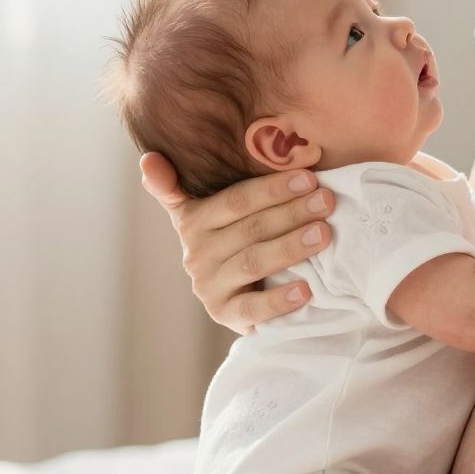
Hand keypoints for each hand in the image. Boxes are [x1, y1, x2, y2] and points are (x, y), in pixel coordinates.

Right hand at [137, 153, 334, 334]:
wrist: (233, 291)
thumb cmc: (231, 237)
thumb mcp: (208, 207)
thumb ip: (179, 183)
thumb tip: (148, 158)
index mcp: (194, 220)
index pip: (236, 200)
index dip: (271, 188)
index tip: (309, 177)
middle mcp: (196, 253)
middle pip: (250, 228)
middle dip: (293, 211)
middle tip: (327, 201)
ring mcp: (208, 285)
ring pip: (253, 262)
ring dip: (291, 247)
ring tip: (324, 234)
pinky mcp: (223, 314)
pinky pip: (252, 309)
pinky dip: (279, 300)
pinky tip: (306, 290)